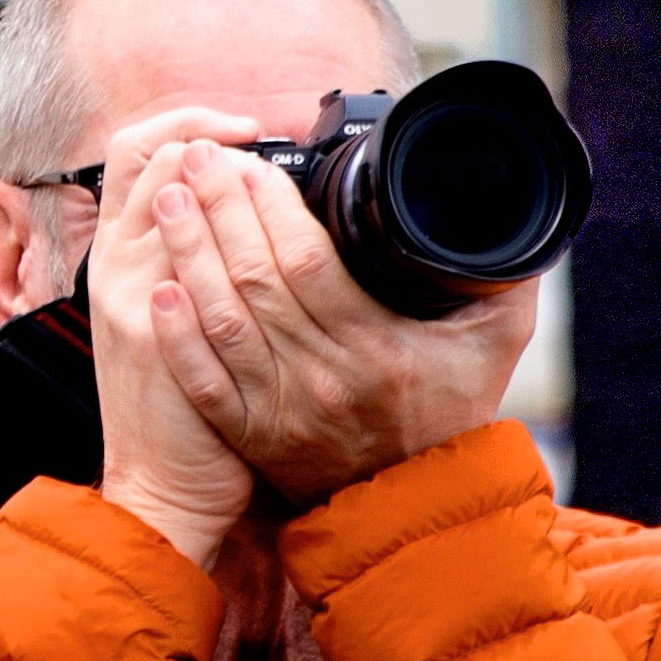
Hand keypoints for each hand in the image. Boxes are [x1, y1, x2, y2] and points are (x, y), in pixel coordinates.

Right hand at [84, 110, 267, 566]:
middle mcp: (119, 269)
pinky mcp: (160, 337)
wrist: (160, 488)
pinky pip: (197, 265)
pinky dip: (240, 232)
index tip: (240, 130)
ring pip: (178, 202)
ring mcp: (135, 300)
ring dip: (228, 176)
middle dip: (214, 138)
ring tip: (273, 172)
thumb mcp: (162, 324)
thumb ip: (188, 268)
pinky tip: (281, 225)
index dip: (187, 127)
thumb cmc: (175, 410)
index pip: (134, 155)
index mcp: (118, 259)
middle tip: (263, 137)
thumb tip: (238, 212)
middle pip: (155, 162)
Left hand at [143, 140, 539, 503]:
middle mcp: (324, 379)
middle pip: (255, 280)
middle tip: (197, 158)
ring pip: (221, 321)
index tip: (250, 162)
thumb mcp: (497, 340)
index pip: (307, 260)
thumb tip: (502, 211)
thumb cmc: (453, 411)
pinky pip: (203, 381)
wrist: (416, 502)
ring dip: (188, 256)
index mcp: (377, 347)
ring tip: (168, 200)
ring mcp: (281, 411)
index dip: (270, 206)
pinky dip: (177, 336)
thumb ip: (502, 275)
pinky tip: (158, 290)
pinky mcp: (251, 435)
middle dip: (219, 210)